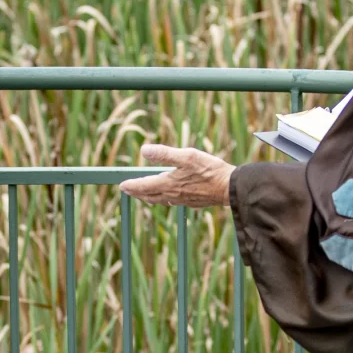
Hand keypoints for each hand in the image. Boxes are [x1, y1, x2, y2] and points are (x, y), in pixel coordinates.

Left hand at [119, 144, 234, 207]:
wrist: (230, 188)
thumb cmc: (210, 170)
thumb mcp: (187, 156)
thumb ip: (164, 154)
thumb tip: (144, 150)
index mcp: (169, 183)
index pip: (144, 186)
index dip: (132, 185)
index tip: (122, 185)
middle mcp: (173, 194)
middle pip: (150, 195)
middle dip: (138, 192)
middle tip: (128, 190)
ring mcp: (183, 200)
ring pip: (161, 200)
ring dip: (150, 197)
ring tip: (144, 195)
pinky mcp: (193, 202)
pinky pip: (173, 202)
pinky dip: (164, 199)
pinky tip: (169, 197)